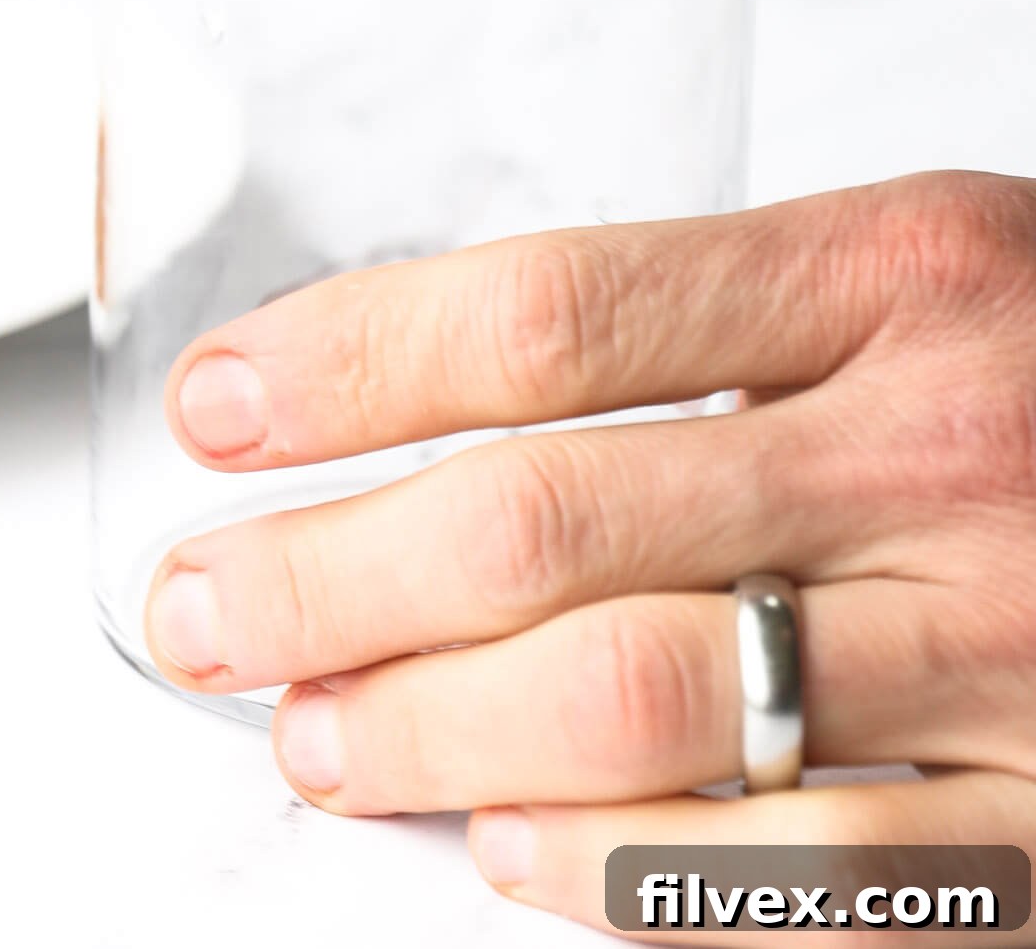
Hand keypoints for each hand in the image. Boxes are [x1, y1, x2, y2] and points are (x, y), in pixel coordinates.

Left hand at [143, 171, 1035, 930]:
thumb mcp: (920, 275)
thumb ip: (711, 338)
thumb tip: (433, 432)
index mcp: (903, 269)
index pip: (551, 310)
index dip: (349, 363)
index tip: (221, 410)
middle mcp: (948, 447)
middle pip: (547, 515)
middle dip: (324, 570)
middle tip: (201, 607)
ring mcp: (1011, 649)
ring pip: (630, 707)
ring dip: (418, 733)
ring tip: (308, 730)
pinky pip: (780, 890)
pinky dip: (602, 879)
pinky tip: (499, 852)